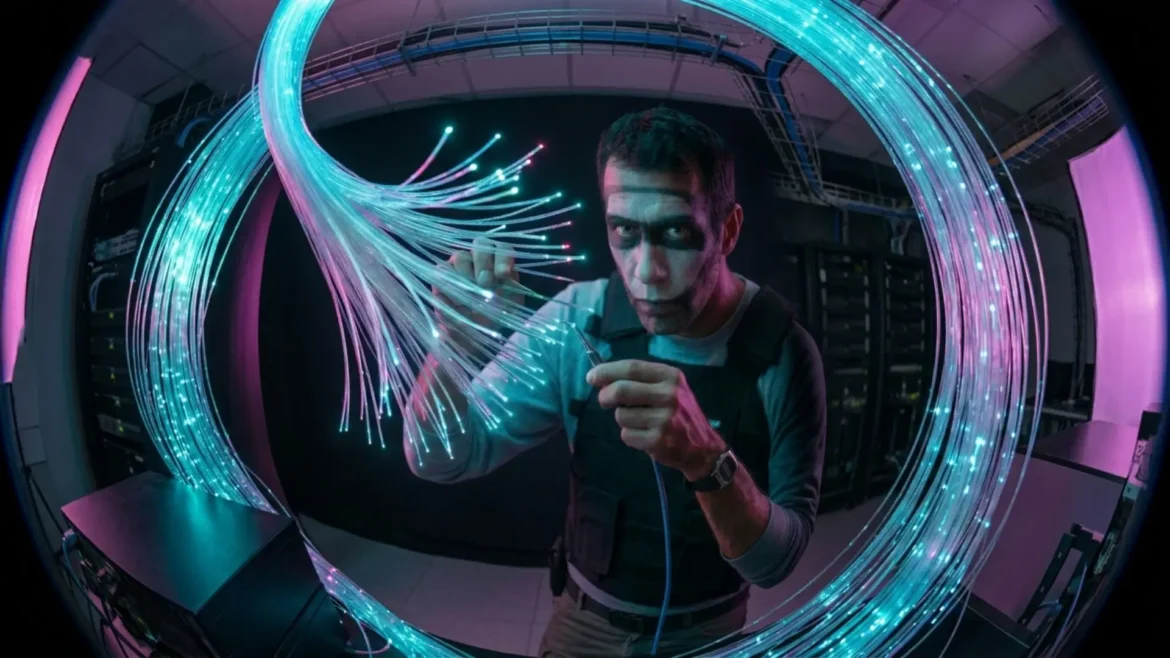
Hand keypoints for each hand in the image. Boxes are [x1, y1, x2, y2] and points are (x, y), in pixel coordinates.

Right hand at [433, 236, 520, 348]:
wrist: (478, 329)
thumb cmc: (499, 313)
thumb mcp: (511, 303)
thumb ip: (510, 288)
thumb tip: (502, 275)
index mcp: (501, 261)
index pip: (503, 248)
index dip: (503, 258)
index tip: (503, 275)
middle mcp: (480, 258)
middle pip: (480, 245)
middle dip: (484, 264)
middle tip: (486, 283)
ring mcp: (460, 265)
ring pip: (461, 257)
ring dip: (467, 274)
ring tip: (471, 294)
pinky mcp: (443, 276)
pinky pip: (443, 271)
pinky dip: (450, 285)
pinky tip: (456, 301)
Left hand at [587, 360, 726, 479]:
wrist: (702, 447)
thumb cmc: (680, 413)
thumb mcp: (669, 388)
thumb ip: (641, 380)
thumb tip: (602, 378)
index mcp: (671, 376)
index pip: (632, 368)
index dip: (607, 371)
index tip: (591, 377)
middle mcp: (669, 395)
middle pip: (621, 390)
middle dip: (605, 396)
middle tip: (604, 400)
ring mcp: (664, 419)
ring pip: (621, 415)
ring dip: (623, 420)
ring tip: (640, 422)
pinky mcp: (658, 440)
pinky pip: (626, 435)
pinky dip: (630, 436)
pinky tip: (645, 436)